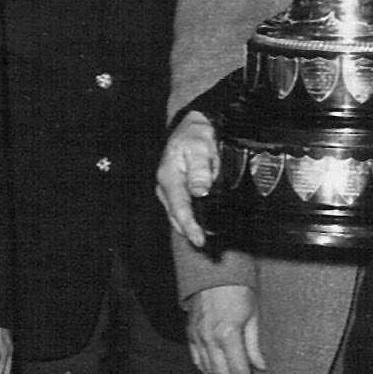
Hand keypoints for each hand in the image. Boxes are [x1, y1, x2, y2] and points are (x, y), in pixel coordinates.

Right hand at [157, 111, 218, 250]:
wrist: (192, 127)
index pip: (179, 208)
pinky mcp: (176, 191)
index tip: (200, 240)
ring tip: (205, 241)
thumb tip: (200, 191)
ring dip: (189, 228)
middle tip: (206, 246)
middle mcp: (166, 186)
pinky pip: (181, 209)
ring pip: (177, 215)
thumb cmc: (195, 135)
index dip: (189, 226)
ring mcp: (170, 190)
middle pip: (176, 216)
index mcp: (169, 177)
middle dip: (189, 232)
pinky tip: (202, 226)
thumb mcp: (200, 147)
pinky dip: (190, 219)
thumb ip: (200, 169)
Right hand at [187, 284, 264, 373]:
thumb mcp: (253, 316)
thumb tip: (260, 367)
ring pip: (207, 368)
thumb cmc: (239, 291)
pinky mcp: (190, 332)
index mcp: (228, 334)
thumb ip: (254, 345)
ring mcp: (197, 336)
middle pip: (221, 373)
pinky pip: (196, 358)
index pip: (238, 369)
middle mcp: (210, 338)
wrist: (215, 273)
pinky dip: (205, 370)